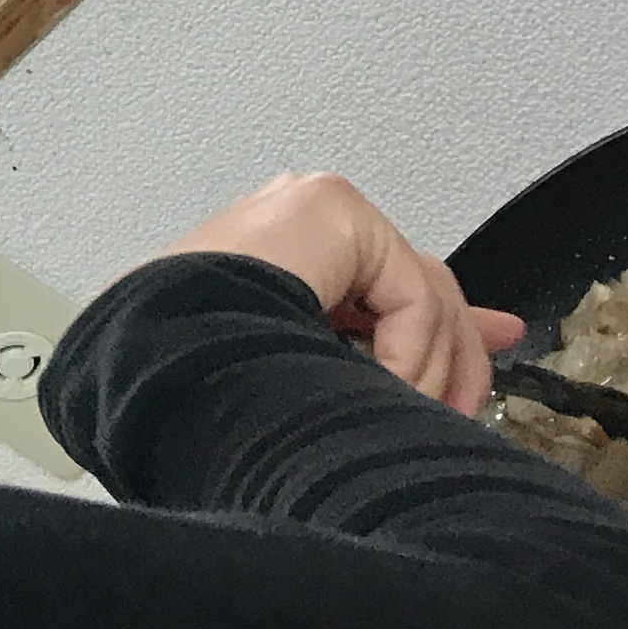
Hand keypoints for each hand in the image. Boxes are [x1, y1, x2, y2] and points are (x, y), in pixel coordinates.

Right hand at [166, 173, 520, 414]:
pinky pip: (409, 292)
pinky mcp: (330, 209)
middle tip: (468, 398)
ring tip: (400, 419)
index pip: (385, 285)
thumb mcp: (296, 377)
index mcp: (279, 260)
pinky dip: (410, 355)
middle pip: (414, 284)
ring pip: (421, 292)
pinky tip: (383, 389)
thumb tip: (421, 385)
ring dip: (426, 371)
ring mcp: (314, 210)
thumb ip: (360, 365)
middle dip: (458, 345)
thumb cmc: (192, 386)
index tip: (477, 363)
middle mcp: (298, 223)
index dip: (440, 329)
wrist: (151, 368)